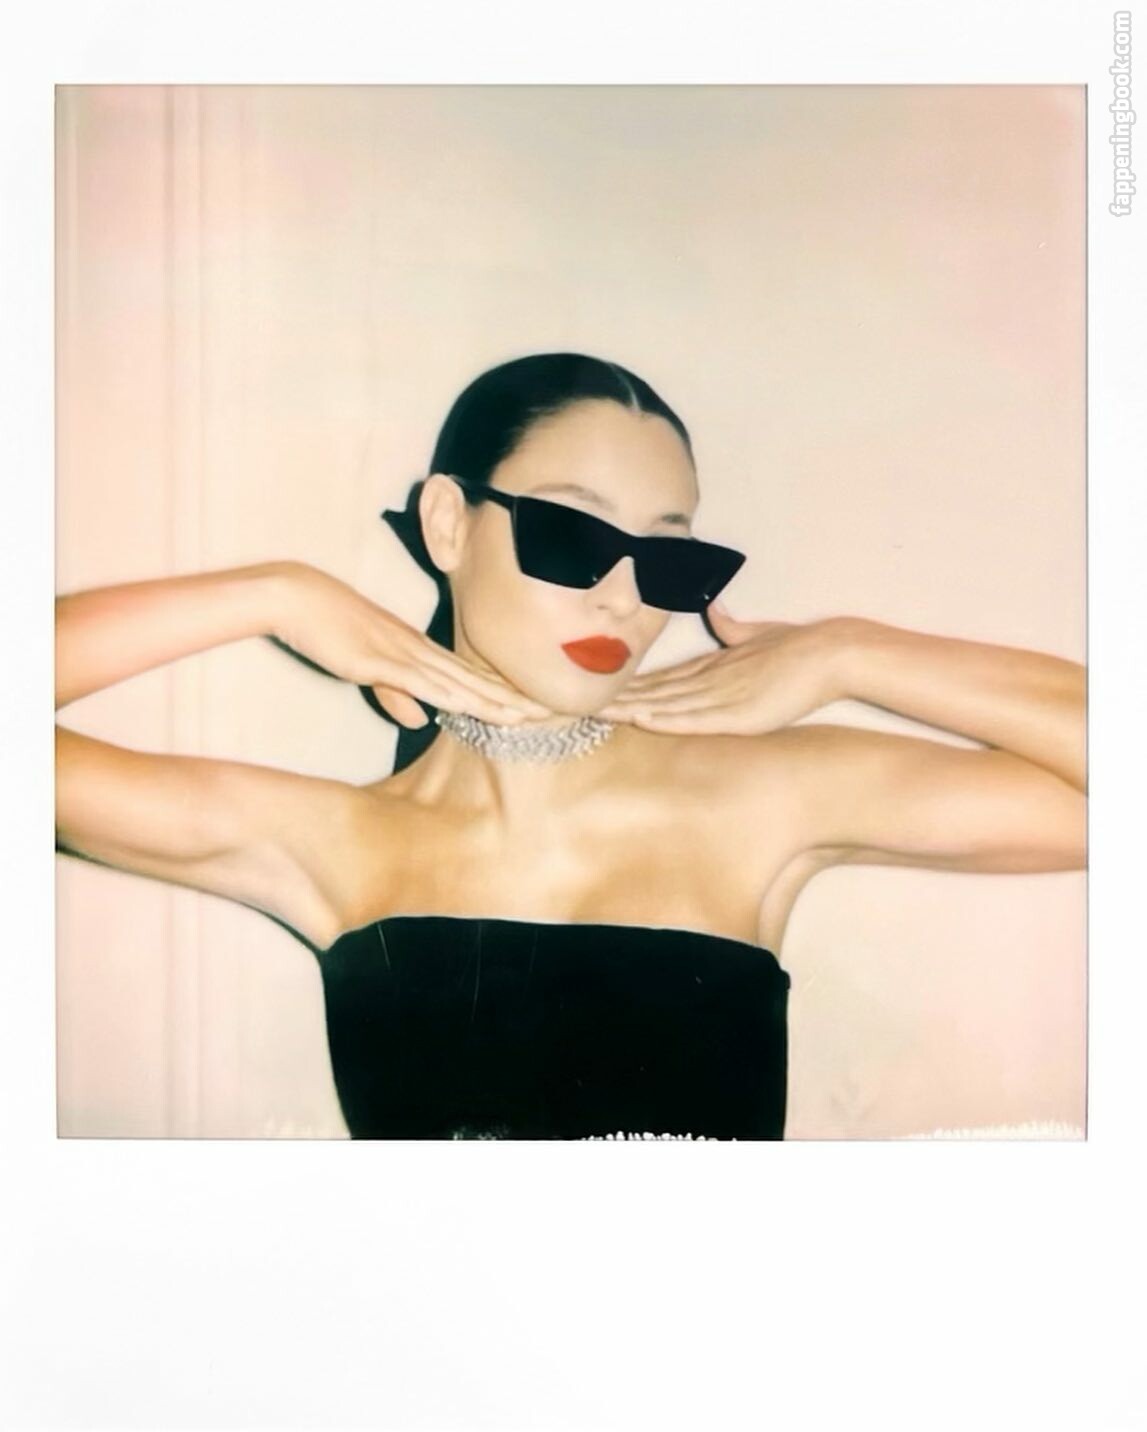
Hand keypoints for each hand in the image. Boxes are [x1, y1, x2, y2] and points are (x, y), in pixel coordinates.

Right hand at [271, 563, 551, 728]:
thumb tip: (422, 720)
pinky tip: (473, 707)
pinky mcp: (381, 660)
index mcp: (417, 649)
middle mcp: (419, 649)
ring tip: (529, 715)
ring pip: (459, 682)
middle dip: (513, 698)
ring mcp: (402, 652)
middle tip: (551, 713)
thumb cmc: (327, 627)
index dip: (501, 692)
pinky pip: (423, 681)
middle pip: (475, 678)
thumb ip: (394, 693)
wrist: (297, 598)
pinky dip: (451, 695)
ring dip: (493, 700)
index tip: (531, 706)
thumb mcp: (365, 668)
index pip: (468, 675)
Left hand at [600, 602, 842, 734]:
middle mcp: (708, 680)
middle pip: (651, 691)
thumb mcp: (756, 635)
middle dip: (614, 700)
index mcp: (710, 666)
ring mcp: (722, 696)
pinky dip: (667, 719)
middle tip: (574, 704)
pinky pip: (696, 718)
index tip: (595, 692)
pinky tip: (642, 720)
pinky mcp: (740, 713)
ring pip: (665, 704)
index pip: (657, 679)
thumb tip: (716, 607)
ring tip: (593, 714)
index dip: (625, 687)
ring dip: (629, 710)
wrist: (830, 651)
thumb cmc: (797, 647)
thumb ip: (732, 626)